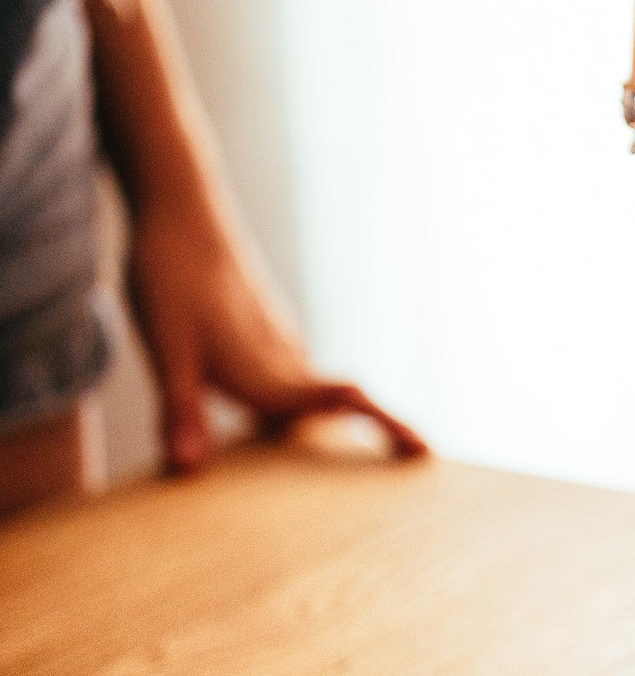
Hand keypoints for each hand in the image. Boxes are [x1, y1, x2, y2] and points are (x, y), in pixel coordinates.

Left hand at [126, 193, 425, 472]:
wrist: (180, 207)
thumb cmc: (171, 276)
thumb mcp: (168, 347)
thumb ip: (181, 409)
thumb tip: (187, 469)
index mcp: (269, 371)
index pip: (344, 399)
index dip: (384, 422)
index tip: (425, 444)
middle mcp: (283, 358)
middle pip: (344, 399)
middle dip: (382, 423)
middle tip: (422, 447)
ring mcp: (275, 340)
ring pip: (318, 386)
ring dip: (345, 412)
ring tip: (368, 437)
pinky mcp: (261, 328)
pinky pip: (296, 373)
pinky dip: (309, 397)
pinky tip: (290, 409)